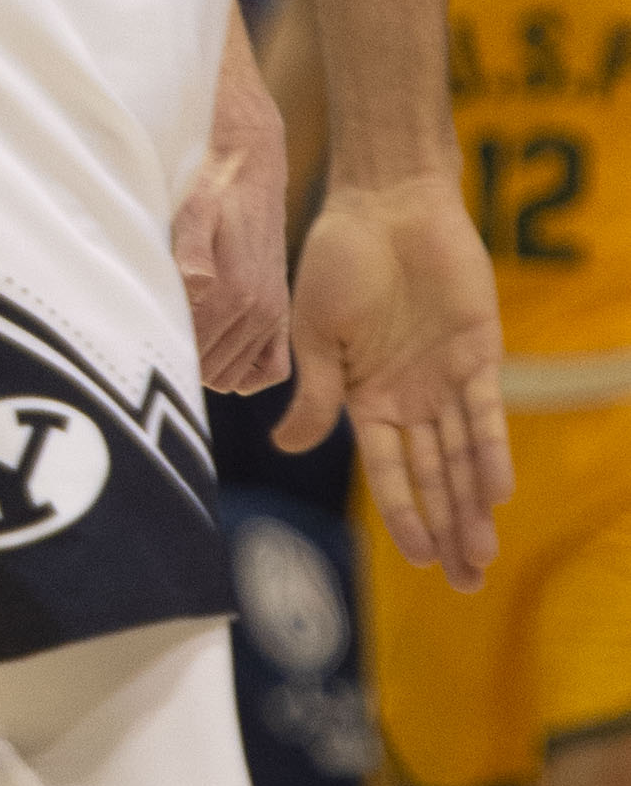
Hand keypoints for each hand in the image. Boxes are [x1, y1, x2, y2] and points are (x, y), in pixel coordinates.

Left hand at [175, 40, 292, 393]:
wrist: (248, 161)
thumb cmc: (208, 184)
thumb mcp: (191, 210)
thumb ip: (192, 254)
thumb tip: (195, 291)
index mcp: (234, 290)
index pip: (193, 354)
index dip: (161, 347)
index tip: (136, 330)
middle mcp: (259, 310)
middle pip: (208, 370)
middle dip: (180, 357)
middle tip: (149, 329)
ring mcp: (273, 315)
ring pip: (233, 376)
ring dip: (206, 363)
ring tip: (178, 331)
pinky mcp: (281, 312)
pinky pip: (268, 370)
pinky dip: (244, 369)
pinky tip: (216, 343)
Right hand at [277, 173, 510, 589]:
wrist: (384, 203)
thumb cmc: (336, 258)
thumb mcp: (313, 330)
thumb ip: (313, 390)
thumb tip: (289, 446)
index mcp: (364, 394)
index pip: (387, 467)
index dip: (403, 512)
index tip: (417, 558)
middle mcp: (409, 396)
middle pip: (434, 475)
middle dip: (449, 529)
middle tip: (466, 582)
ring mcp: (446, 379)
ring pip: (463, 456)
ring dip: (473, 505)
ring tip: (482, 556)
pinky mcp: (480, 355)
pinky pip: (488, 413)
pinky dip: (491, 451)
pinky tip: (496, 491)